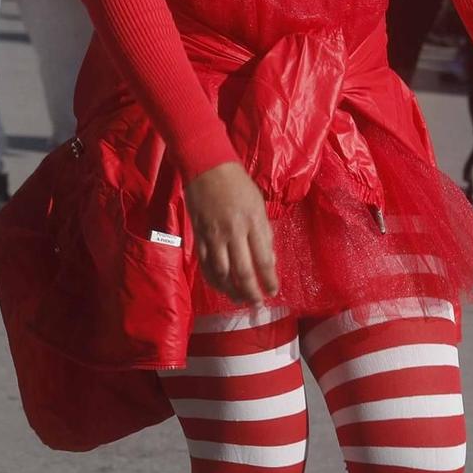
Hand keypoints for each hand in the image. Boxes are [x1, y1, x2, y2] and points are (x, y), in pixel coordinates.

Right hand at [184, 162, 277, 305]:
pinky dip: (214, 280)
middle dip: (251, 293)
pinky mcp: (200, 237)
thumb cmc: (238, 184)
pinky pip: (206, 266)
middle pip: (243, 272)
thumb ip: (264, 233)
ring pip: (223, 273)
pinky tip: (221, 287)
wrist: (208, 168)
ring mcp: (215, 236)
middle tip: (257, 304)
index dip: (269, 280)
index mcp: (253, 222)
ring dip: (232, 291)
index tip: (273, 291)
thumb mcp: (259, 205)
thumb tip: (269, 261)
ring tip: (240, 299)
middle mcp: (235, 232)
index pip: (264, 260)